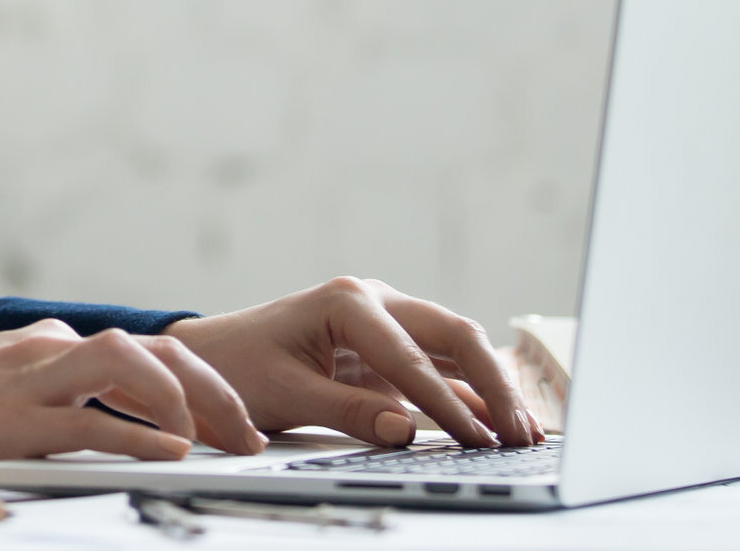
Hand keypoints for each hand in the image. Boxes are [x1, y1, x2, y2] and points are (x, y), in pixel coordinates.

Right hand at [0, 318, 264, 488]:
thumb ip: (54, 412)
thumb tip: (117, 445)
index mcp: (48, 348)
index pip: (145, 353)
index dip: (202, 386)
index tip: (235, 429)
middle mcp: (47, 349)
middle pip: (156, 349)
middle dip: (217, 391)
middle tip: (252, 440)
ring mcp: (29, 377)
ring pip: (130, 364)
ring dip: (188, 399)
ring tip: (220, 444)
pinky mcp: (9, 416)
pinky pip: (88, 418)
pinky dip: (138, 435)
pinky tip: (171, 455)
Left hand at [165, 276, 541, 448]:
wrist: (213, 355)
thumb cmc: (240, 366)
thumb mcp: (286, 392)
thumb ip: (347, 411)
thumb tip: (406, 431)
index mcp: (348, 301)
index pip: (411, 355)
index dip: (447, 401)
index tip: (478, 438)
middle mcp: (376, 302)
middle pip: (454, 335)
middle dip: (493, 383)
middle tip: (522, 433)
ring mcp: (388, 324)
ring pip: (457, 349)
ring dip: (492, 388)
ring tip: (527, 434)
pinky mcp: (391, 350)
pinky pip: (442, 370)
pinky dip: (471, 395)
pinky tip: (499, 426)